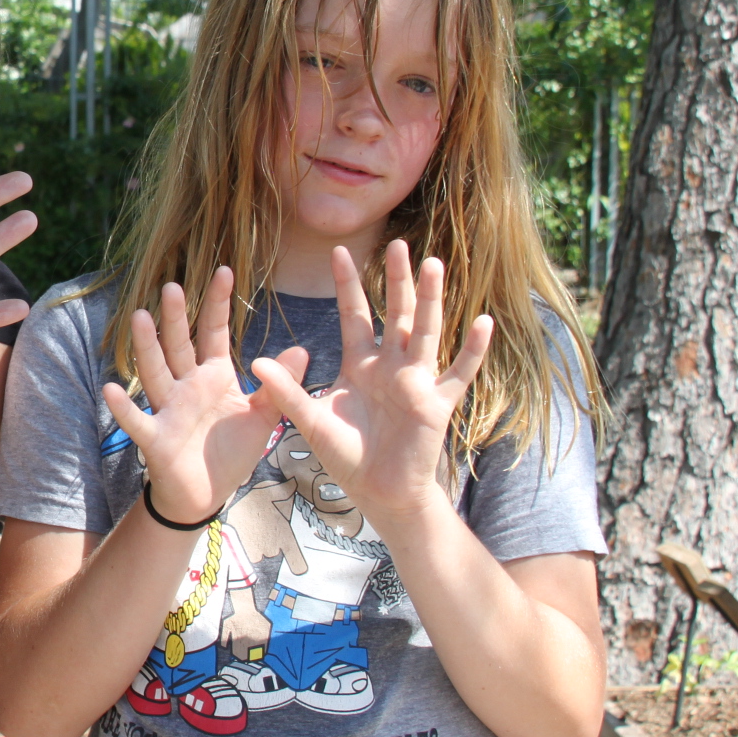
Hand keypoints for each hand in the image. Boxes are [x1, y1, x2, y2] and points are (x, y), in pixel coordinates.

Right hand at [102, 267, 307, 524]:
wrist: (206, 495)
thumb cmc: (230, 453)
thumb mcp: (263, 418)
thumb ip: (280, 386)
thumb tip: (303, 350)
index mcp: (214, 377)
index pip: (214, 332)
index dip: (219, 304)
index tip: (225, 270)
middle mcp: (186, 386)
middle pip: (179, 345)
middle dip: (176, 317)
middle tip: (174, 285)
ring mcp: (168, 409)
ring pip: (155, 372)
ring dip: (147, 347)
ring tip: (139, 316)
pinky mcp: (156, 438)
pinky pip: (138, 421)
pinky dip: (124, 407)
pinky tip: (111, 388)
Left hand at [248, 242, 492, 524]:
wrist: (378, 493)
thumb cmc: (346, 455)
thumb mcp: (311, 420)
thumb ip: (287, 390)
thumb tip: (255, 362)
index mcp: (360, 364)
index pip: (354, 314)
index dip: (348, 284)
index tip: (339, 250)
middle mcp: (391, 365)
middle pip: (395, 313)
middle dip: (396, 280)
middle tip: (398, 243)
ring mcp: (417, 382)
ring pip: (425, 332)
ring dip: (430, 300)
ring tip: (433, 265)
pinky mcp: (437, 404)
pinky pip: (459, 373)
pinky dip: (472, 350)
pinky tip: (483, 323)